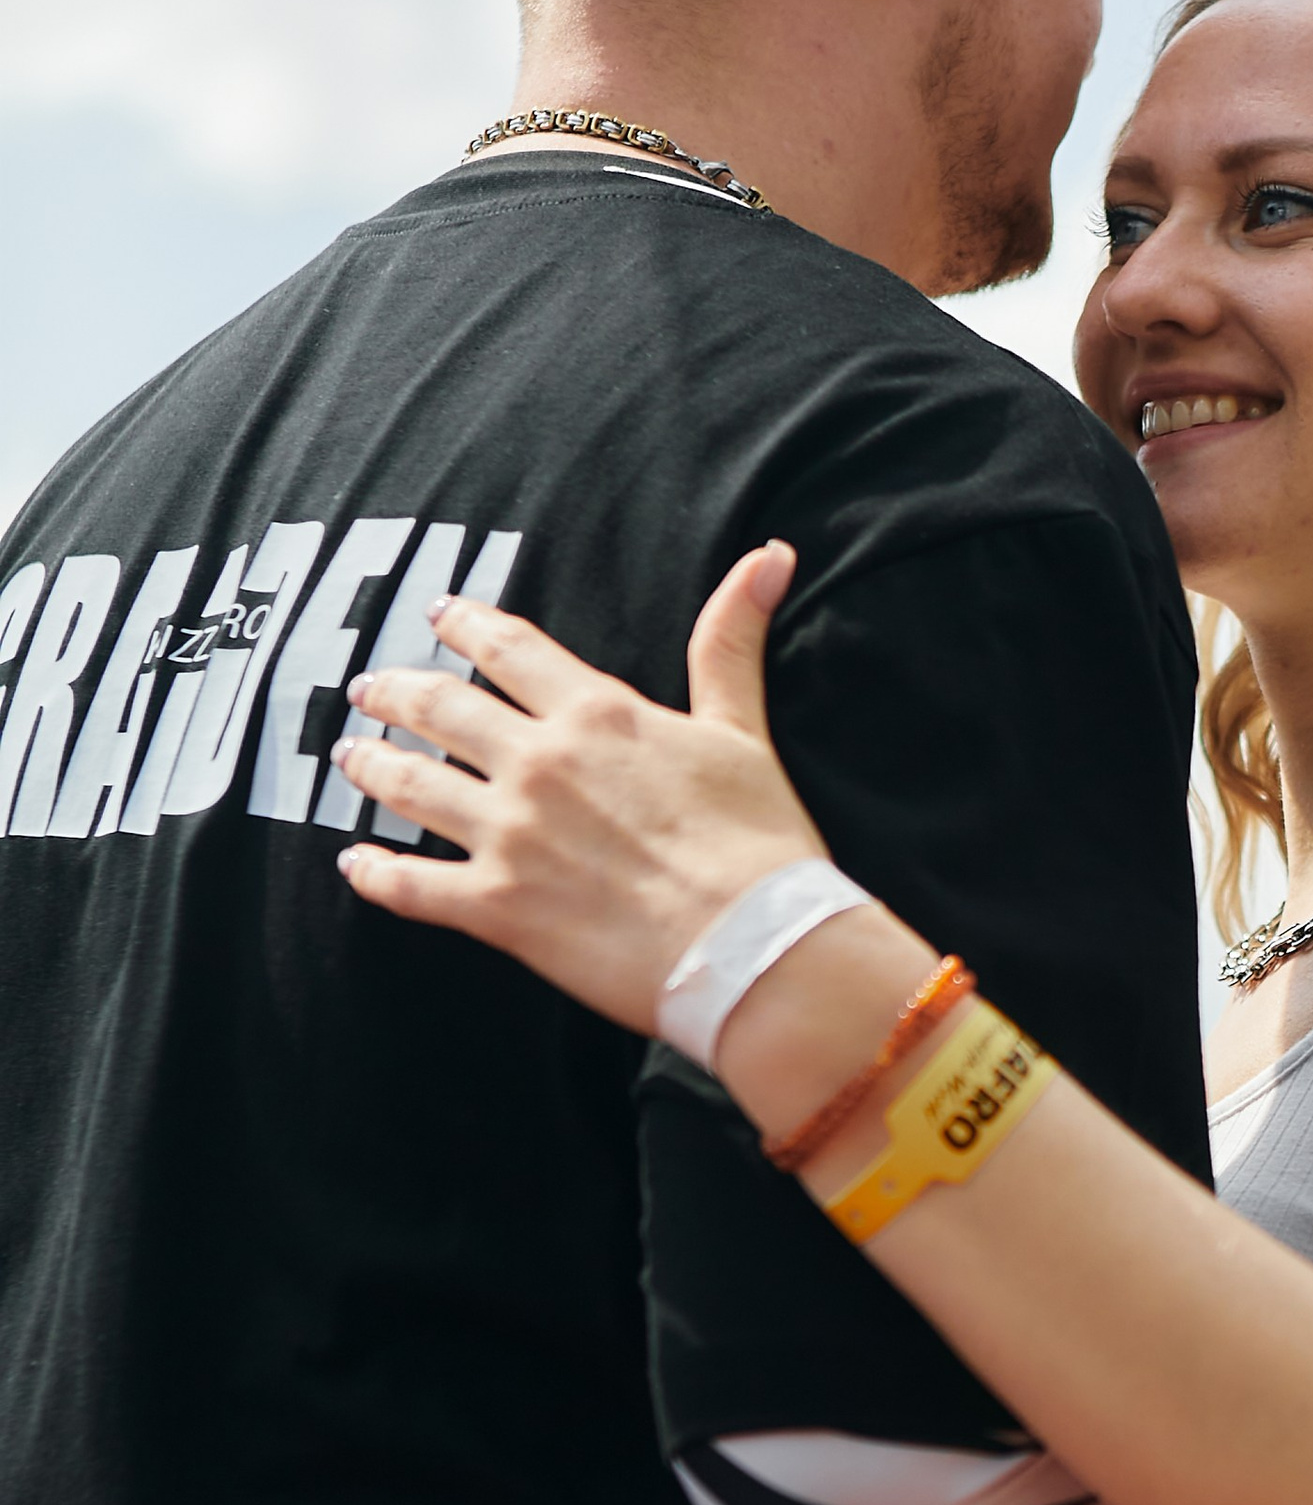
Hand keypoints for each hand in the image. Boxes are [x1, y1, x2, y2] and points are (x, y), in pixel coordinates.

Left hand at [333, 545, 826, 1026]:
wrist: (754, 947)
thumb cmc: (757, 845)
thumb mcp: (743, 731)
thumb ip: (731, 643)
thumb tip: (769, 557)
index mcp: (595, 715)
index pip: (509, 649)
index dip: (466, 625)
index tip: (437, 615)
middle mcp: (538, 764)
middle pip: (440, 708)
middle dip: (395, 692)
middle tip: (368, 688)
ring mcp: (509, 835)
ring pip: (412, 786)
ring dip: (373, 766)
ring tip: (350, 755)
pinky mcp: (497, 907)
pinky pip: (411, 886)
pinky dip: (374, 874)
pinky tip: (356, 863)